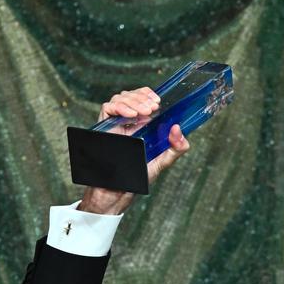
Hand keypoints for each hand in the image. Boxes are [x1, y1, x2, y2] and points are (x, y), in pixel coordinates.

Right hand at [78, 86, 189, 215]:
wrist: (120, 189)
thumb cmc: (139, 175)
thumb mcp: (162, 162)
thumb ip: (175, 149)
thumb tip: (179, 129)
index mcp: (142, 124)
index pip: (142, 98)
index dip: (148, 94)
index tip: (157, 100)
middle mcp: (128, 121)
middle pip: (131, 95)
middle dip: (142, 97)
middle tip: (153, 107)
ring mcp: (115, 123)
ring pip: (120, 98)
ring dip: (133, 100)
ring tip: (144, 112)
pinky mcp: (104, 127)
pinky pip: (107, 107)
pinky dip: (119, 106)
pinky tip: (131, 115)